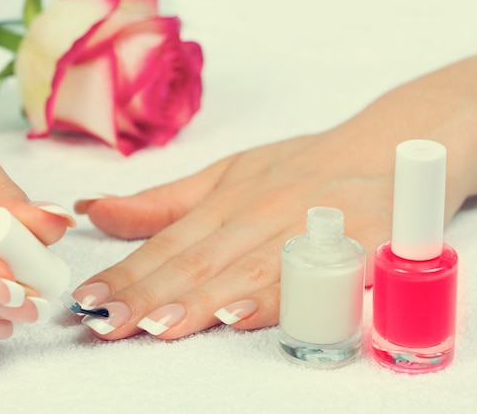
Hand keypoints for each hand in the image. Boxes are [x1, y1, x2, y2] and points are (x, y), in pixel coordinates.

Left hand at [73, 51, 476, 340]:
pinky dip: (273, 298)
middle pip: (195, 262)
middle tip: (105, 324)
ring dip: (198, 301)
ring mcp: (302, 230)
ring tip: (155, 326)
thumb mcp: (226, 174)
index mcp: (226, 200)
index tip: (89, 298)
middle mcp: (257, 214)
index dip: (126, 272)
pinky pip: (308, 278)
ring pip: (242, 272)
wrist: (387, 150)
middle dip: (147, 296)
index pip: (166, 243)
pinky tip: (239, 317)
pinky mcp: (350, 247)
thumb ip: (161, 202)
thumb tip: (92, 209)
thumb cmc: (302, 168)